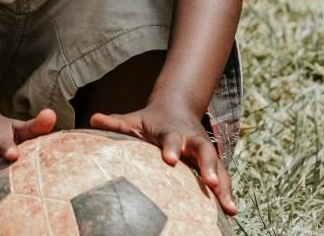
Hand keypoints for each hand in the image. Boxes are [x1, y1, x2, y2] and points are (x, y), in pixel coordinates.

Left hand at [90, 103, 236, 215]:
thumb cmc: (150, 121)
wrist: (177, 109)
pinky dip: (227, 194)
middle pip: (204, 151)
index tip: (169, 160)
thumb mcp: (133, 119)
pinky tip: (230, 214)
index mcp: (172, 131)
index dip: (171, 147)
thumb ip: (115, 123)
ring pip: (218, 167)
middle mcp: (192, 140)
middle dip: (208, 166)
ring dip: (224, 186)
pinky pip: (222, 179)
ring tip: (229, 209)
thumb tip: (93, 119)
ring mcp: (204, 152)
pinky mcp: (211, 164)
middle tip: (210, 183)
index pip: (171, 138)